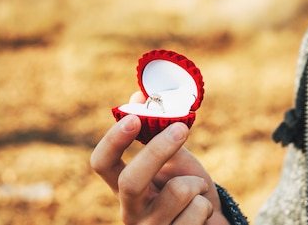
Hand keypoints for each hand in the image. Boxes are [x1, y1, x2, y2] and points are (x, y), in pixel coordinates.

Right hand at [91, 114, 228, 224]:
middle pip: (131, 181)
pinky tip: (201, 213)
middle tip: (181, 128)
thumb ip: (157, 132)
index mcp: (122, 186)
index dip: (113, 141)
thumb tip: (141, 94)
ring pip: (177, 193)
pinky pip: (197, 210)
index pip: (101, 163)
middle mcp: (130, 212)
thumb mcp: (172, 159)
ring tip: (196, 190)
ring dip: (196, 183)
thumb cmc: (186, 188)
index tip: (133, 118)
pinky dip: (206, 204)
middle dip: (157, 151)